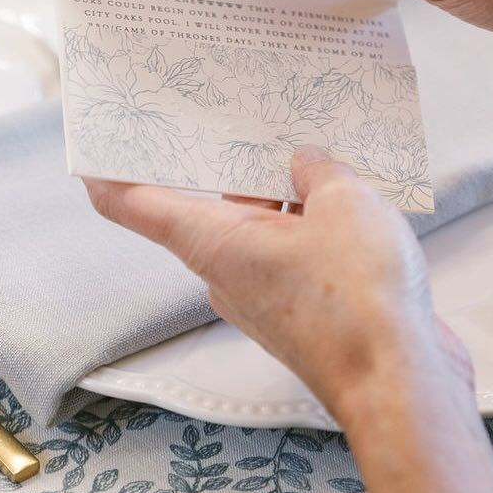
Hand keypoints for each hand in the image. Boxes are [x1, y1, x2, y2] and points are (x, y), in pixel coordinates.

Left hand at [85, 149, 474, 426]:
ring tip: (323, 147)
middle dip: (233, 163)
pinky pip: (300, 255)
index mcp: (216, 243)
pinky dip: (318, 227)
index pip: (140, 207)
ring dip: (289, 194)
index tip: (91, 152)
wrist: (401, 385)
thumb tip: (306, 165)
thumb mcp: (342, 202)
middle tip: (243, 107)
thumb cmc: (358, 296)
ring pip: (266, 229)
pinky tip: (356, 201)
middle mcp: (230, 273)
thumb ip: (319, 171)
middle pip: (216, 206)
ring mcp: (269, 297)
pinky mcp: (308, 313)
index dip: (111, 177)